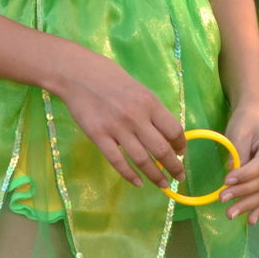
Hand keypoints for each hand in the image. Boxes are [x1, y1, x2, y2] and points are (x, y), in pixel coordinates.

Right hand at [56, 46, 187, 191]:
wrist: (77, 73)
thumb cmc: (108, 75)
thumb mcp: (137, 87)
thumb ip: (150, 109)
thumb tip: (164, 132)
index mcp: (149, 102)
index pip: (173, 129)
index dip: (181, 144)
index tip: (181, 152)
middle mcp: (136, 117)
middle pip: (161, 149)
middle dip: (174, 166)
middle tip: (179, 176)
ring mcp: (117, 129)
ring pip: (142, 160)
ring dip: (156, 176)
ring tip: (164, 185)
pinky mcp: (99, 137)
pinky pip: (118, 162)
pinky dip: (130, 175)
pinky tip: (138, 182)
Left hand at [218, 106, 258, 224]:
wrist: (255, 119)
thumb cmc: (245, 124)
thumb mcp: (239, 134)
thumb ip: (238, 157)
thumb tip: (231, 181)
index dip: (245, 176)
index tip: (226, 181)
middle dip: (242, 192)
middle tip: (222, 199)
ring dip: (247, 204)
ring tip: (230, 213)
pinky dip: (258, 208)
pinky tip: (250, 220)